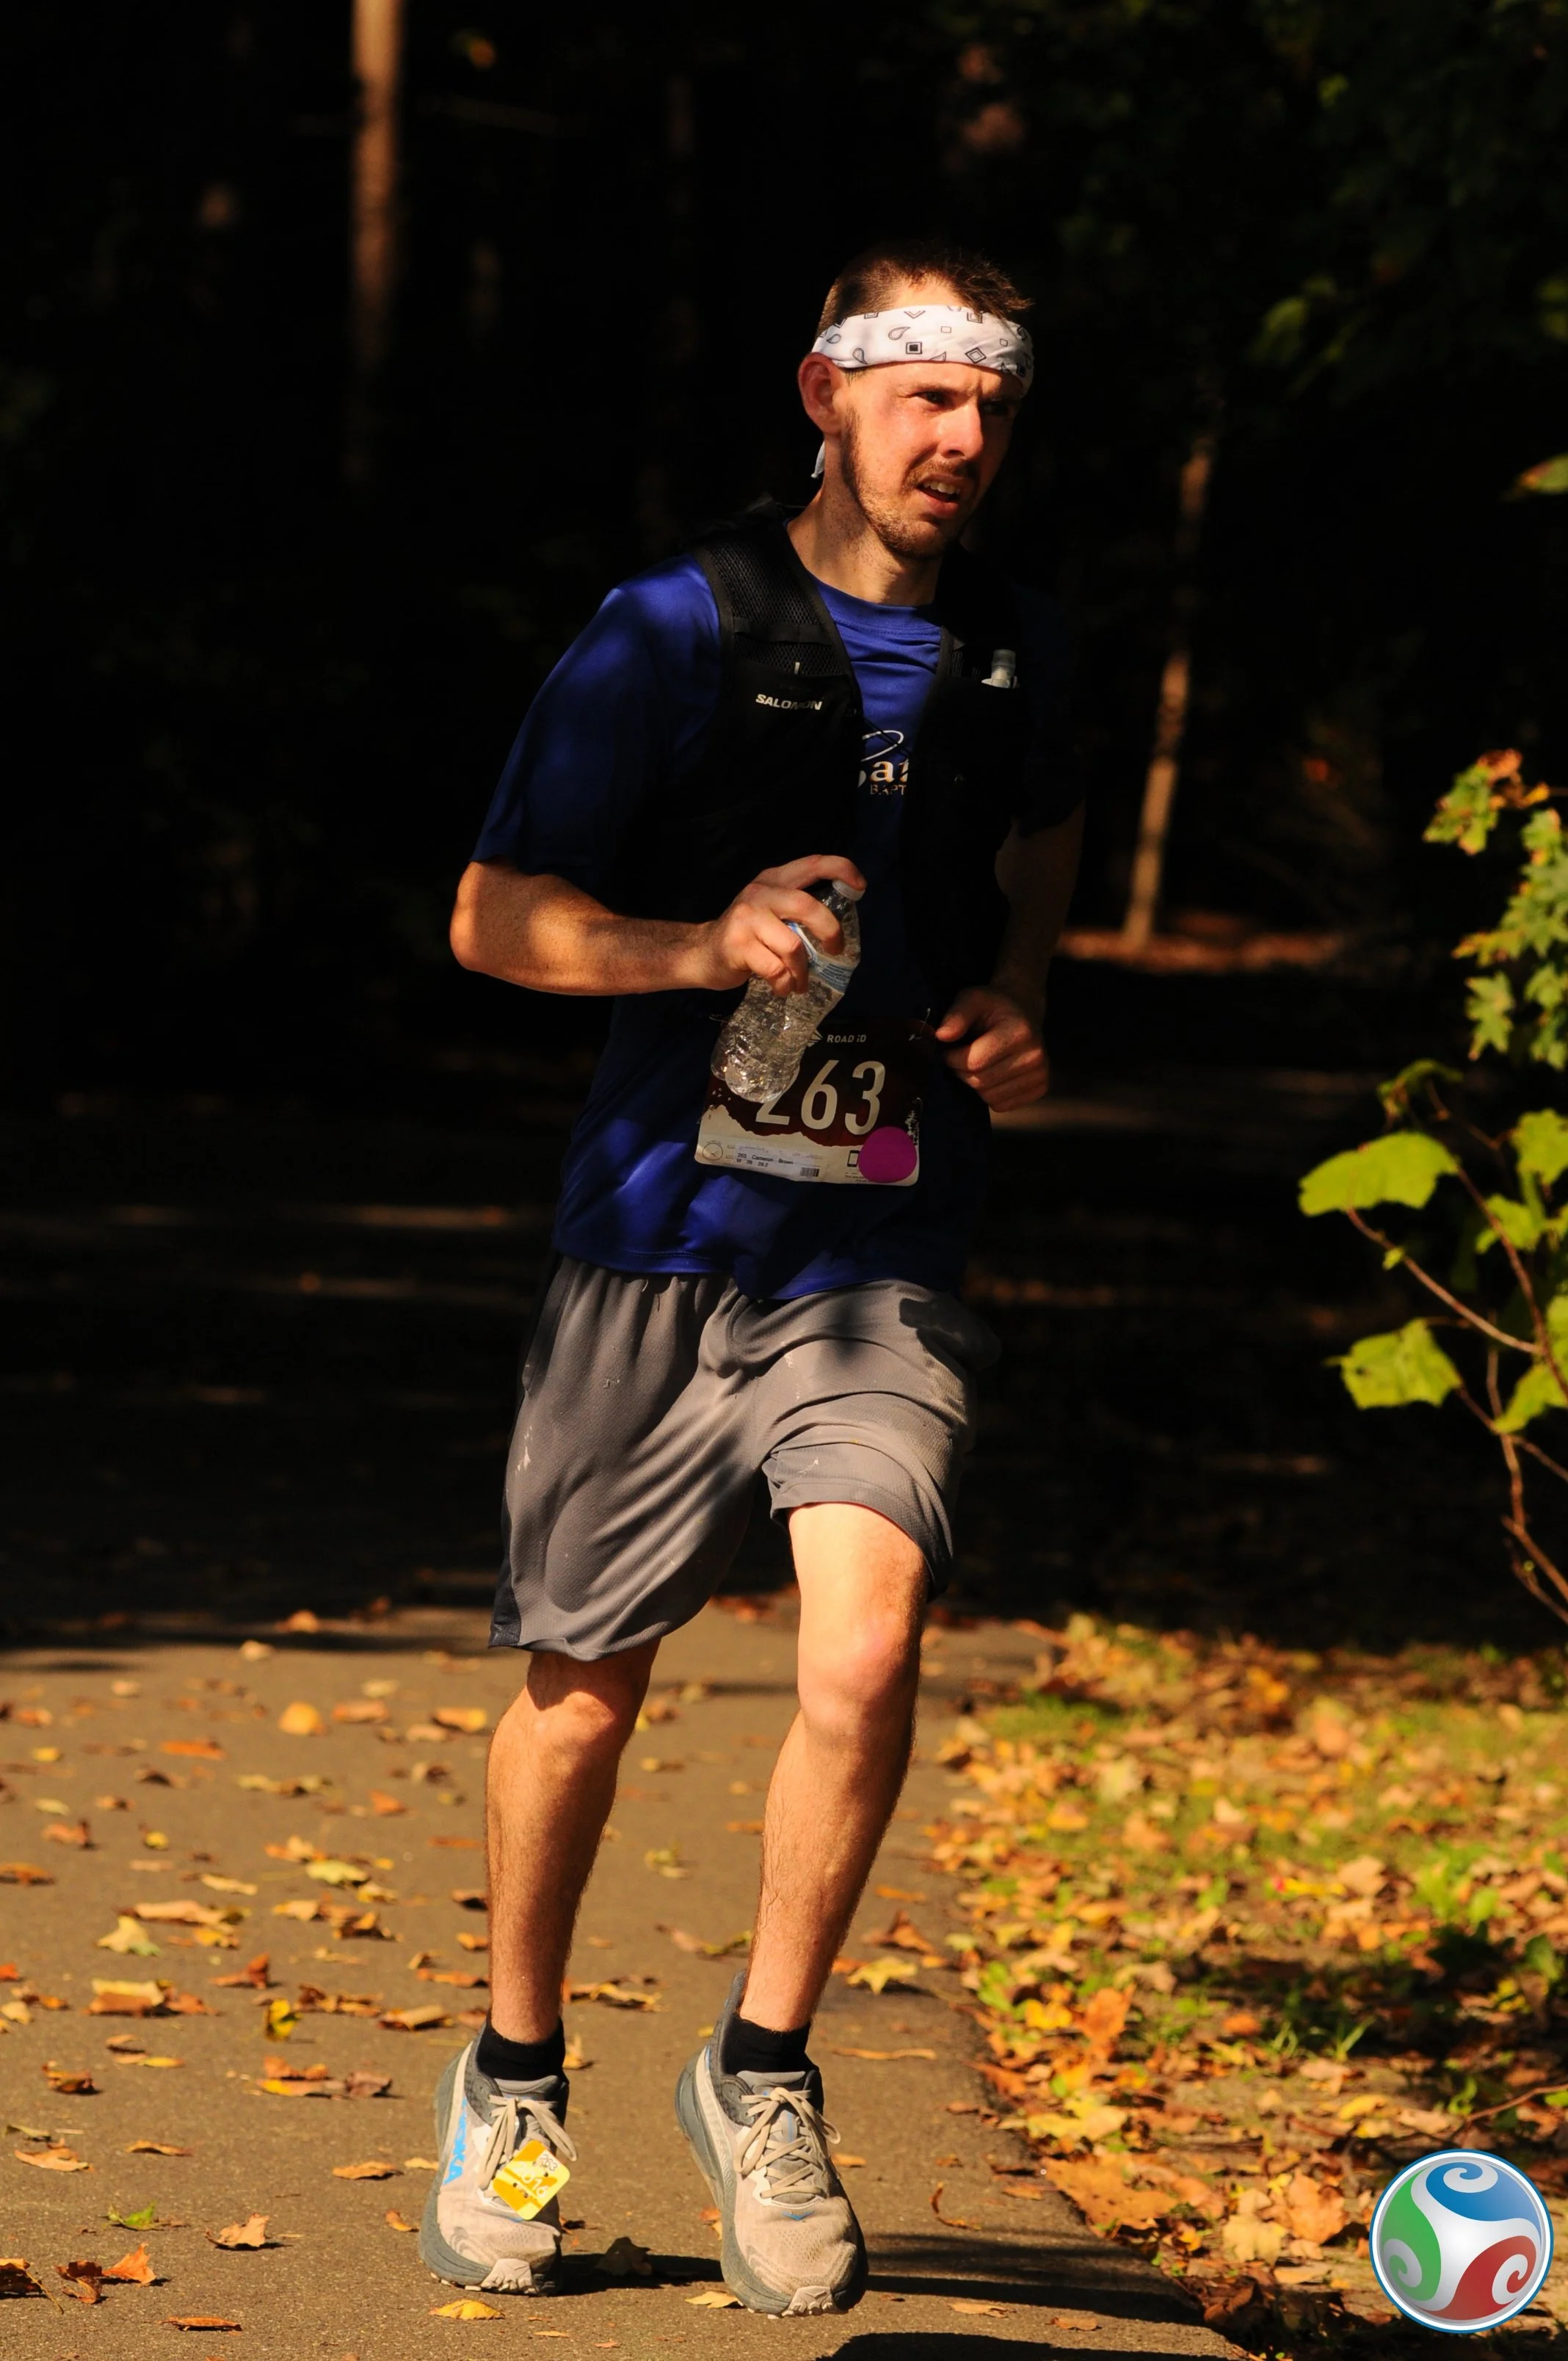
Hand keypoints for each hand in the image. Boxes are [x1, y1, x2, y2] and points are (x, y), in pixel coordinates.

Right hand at [693, 855, 864, 996]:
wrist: (702, 953)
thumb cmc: (746, 935)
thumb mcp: (770, 910)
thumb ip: (798, 910)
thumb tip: (838, 928)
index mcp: (774, 879)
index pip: (813, 863)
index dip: (842, 870)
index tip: (861, 887)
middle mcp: (760, 893)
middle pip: (808, 906)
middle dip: (830, 932)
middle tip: (835, 950)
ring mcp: (746, 918)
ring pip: (793, 946)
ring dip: (802, 971)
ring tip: (799, 982)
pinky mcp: (738, 945)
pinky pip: (776, 969)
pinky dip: (785, 984)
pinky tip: (782, 987)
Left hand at [935, 986, 1047, 1110]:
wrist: (1023, 1009)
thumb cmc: (993, 1006)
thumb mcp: (972, 999)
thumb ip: (956, 1016)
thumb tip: (941, 1036)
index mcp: (1019, 1032)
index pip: (975, 1062)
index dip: (953, 1058)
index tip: (950, 1050)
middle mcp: (1035, 1056)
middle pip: (981, 1082)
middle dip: (962, 1072)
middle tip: (961, 1058)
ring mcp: (1040, 1074)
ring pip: (990, 1097)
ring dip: (975, 1084)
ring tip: (978, 1063)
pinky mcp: (1041, 1087)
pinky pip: (1002, 1105)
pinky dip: (990, 1094)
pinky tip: (992, 1074)